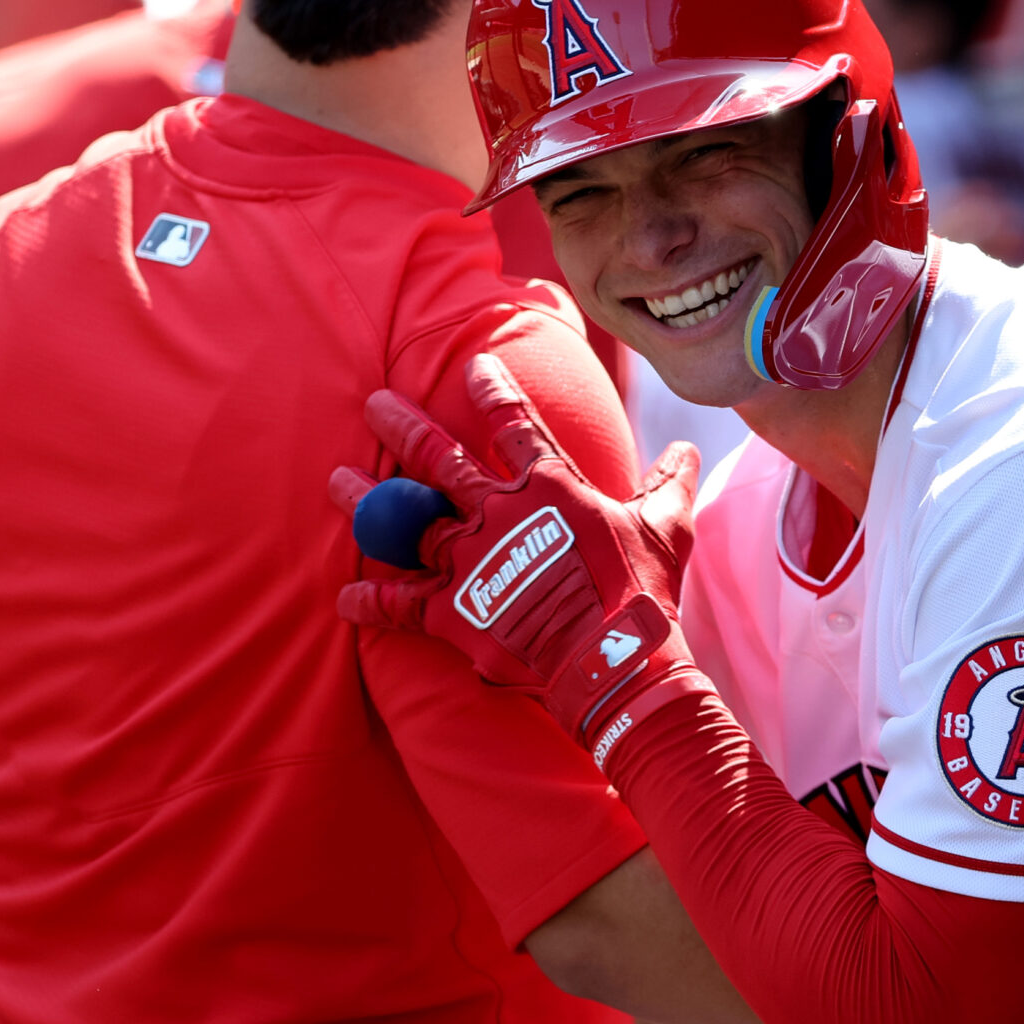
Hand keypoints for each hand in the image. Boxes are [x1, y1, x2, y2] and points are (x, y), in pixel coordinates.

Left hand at [330, 355, 705, 745]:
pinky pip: (402, 603)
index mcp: (549, 487)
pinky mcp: (454, 612)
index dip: (492, 392)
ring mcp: (471, 561)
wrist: (611, 658)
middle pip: (440, 460)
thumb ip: (669, 484)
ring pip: (408, 522)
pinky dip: (372, 600)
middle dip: (404, 427)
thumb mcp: (667, 527)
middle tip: (373, 402)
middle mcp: (499, 514)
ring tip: (336, 480)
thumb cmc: (642, 590)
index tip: (471, 364)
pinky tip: (343, 596)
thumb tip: (687, 450)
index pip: (515, 425)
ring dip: (369, 501)